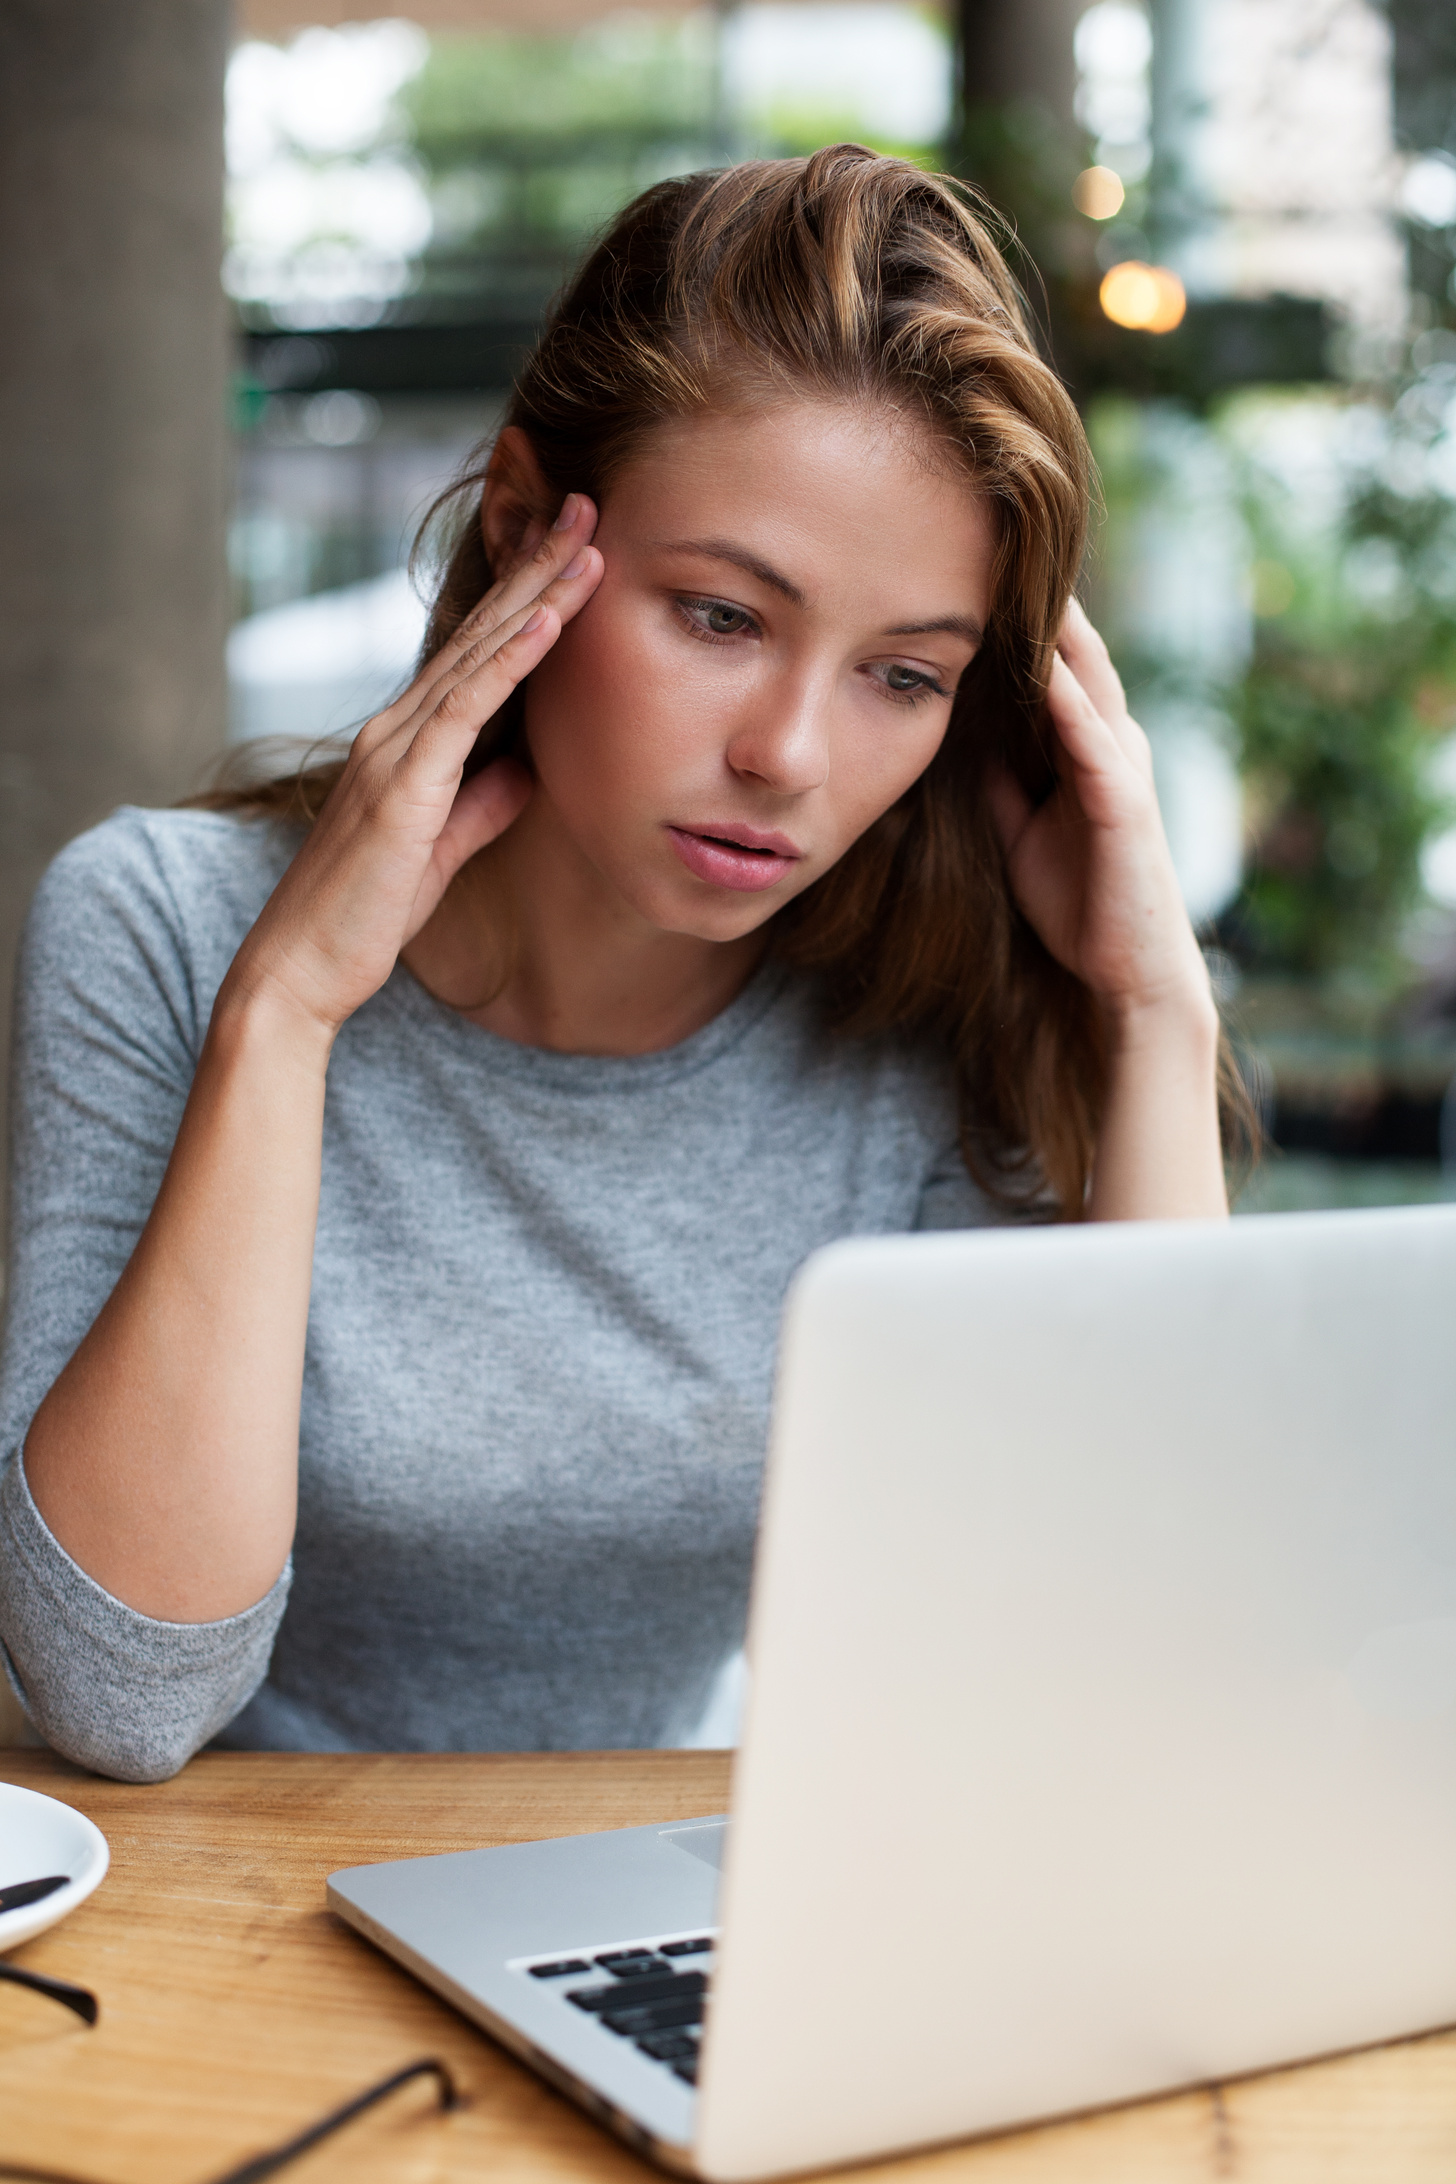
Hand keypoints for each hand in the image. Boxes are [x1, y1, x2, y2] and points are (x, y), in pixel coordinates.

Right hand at [226, 494, 603, 1037]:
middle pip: (481, 631)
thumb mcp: (440, 852)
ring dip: (536, 594)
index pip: (478, 654)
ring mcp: (397, 752)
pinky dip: (510, 660)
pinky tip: (548, 620)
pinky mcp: (404, 786)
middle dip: (537, 566)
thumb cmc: (365, 916)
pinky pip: (466, 708)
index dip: (527, 598)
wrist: (302, 968)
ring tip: (585, 541)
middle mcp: (398, 730)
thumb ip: (480, 807)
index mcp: (407, 743)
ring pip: (478, 654)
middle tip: (587, 505)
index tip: (574, 551)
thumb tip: (525, 772)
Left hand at [988, 598, 1212, 1031]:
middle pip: (1074, 656)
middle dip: (1042, 600)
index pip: (1052, 666)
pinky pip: (1094, 741)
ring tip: (1025, 576)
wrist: (1127, 971)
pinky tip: (1042, 668)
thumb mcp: (1021, 831)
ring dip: (1058, 632)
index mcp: (1086, 747)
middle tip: (1005, 537)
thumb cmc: (1081, 901)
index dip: (1020, 619)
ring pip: (1088, 683)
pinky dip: (1069, 702)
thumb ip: (1002, 780)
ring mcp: (1123, 769)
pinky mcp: (1125, 803)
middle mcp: (1111, 744)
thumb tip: (964, 738)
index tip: (977, 568)